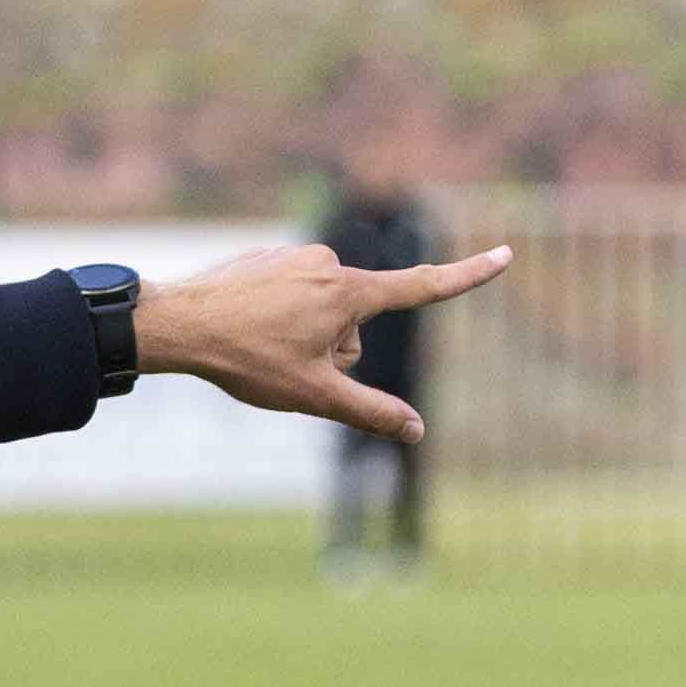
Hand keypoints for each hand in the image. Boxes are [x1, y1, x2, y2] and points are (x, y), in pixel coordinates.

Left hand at [135, 236, 512, 443]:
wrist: (178, 324)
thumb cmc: (246, 360)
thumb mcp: (314, 395)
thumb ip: (370, 411)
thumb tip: (418, 431)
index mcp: (349, 293)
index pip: (423, 285)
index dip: (469, 276)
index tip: (506, 254)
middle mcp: (330, 264)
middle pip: (357, 324)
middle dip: (333, 350)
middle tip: (287, 362)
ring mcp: (298, 257)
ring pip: (324, 313)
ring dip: (304, 336)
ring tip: (261, 345)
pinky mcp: (271, 257)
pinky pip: (294, 297)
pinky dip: (280, 318)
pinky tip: (247, 328)